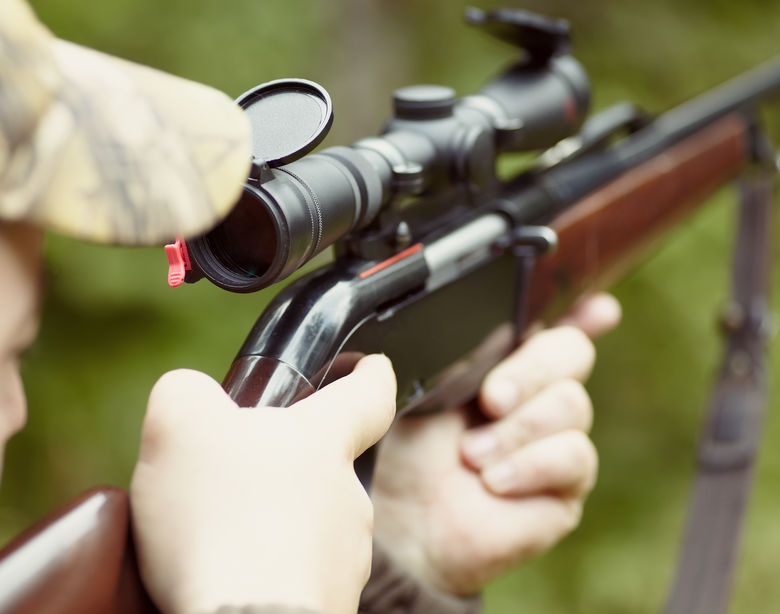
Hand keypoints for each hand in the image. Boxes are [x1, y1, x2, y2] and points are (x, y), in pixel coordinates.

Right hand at [130, 355, 395, 613]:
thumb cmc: (220, 520)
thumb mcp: (179, 423)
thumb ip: (187, 391)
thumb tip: (192, 398)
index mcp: (323, 440)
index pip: (370, 393)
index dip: (368, 374)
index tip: (368, 367)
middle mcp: (348, 495)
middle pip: (325, 465)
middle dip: (286, 466)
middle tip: (232, 479)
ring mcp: (345, 555)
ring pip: (312, 524)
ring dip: (275, 524)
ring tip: (222, 538)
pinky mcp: (330, 603)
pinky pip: (300, 576)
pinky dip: (269, 573)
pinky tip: (231, 579)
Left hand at [370, 293, 620, 594]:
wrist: (406, 520)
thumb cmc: (410, 451)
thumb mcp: (428, 384)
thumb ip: (470, 351)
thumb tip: (511, 325)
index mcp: (504, 360)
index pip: (554, 325)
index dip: (582, 310)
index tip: (599, 307)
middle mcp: (536, 394)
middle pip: (570, 352)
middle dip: (528, 372)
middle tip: (490, 399)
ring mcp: (556, 438)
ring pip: (573, 403)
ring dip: (517, 428)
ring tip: (472, 455)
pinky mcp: (567, 485)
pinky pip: (574, 455)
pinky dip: (530, 465)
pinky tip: (494, 480)